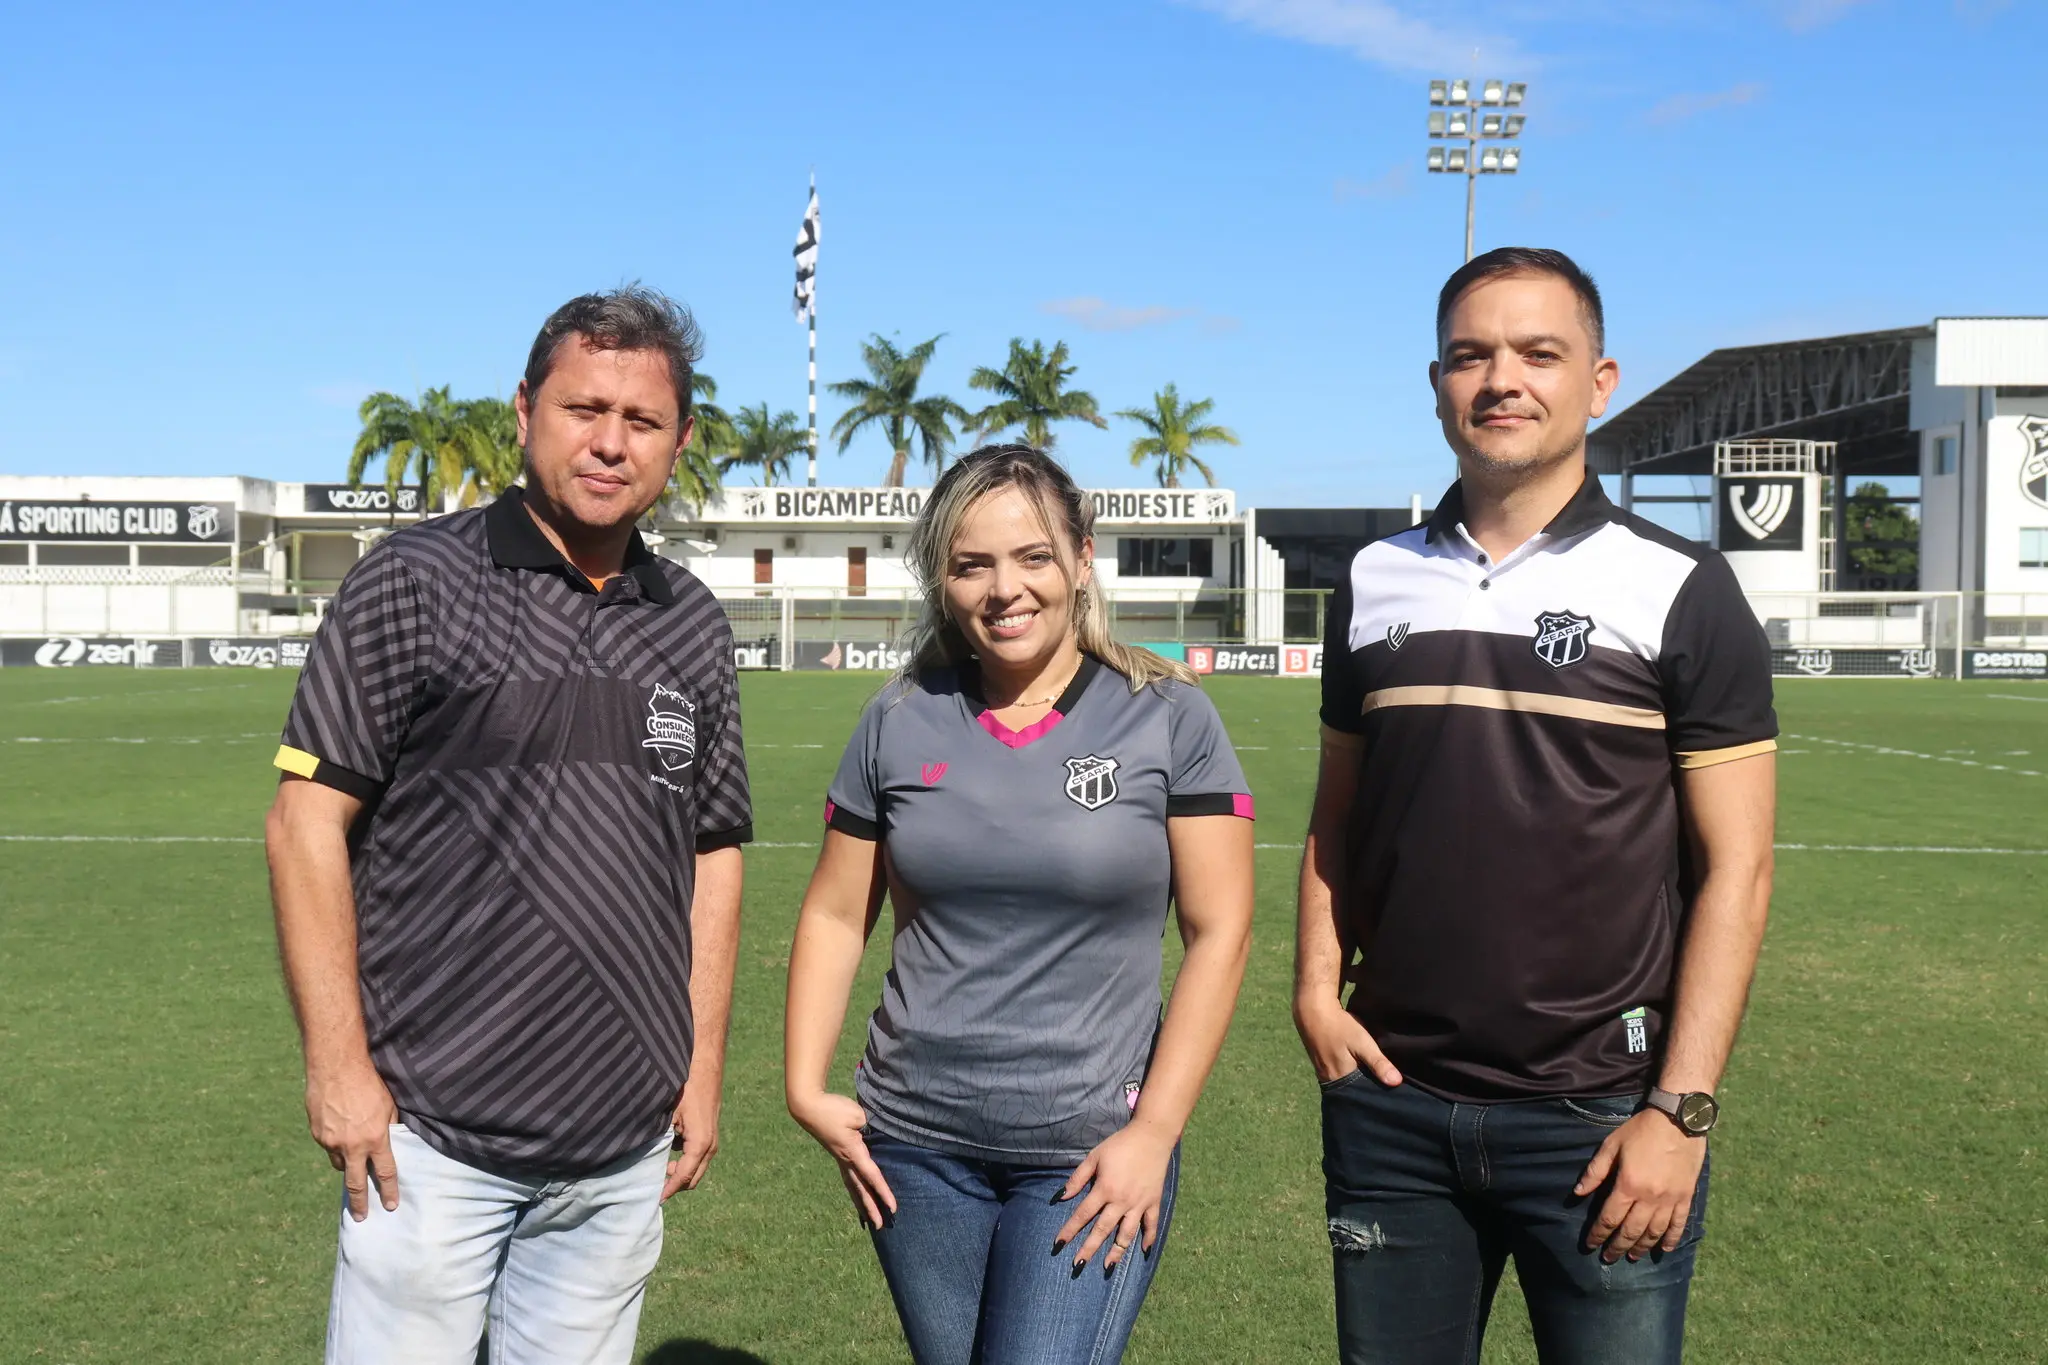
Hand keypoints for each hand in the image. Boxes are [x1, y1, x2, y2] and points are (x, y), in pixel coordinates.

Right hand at [306, 1059, 399, 1221]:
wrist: (335, 1067)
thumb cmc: (368, 1082)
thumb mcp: (388, 1105)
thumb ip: (389, 1127)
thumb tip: (391, 1140)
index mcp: (375, 1138)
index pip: (385, 1173)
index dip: (389, 1191)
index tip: (391, 1206)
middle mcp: (352, 1145)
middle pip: (355, 1183)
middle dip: (360, 1202)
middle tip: (362, 1217)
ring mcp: (331, 1141)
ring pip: (339, 1163)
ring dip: (346, 1165)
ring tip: (352, 1161)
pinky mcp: (317, 1134)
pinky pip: (328, 1147)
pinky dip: (335, 1145)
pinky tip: (339, 1133)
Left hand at [663, 1074, 722, 1199]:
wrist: (705, 1068)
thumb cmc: (687, 1089)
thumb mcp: (669, 1115)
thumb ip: (661, 1139)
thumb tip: (645, 1158)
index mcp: (700, 1145)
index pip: (684, 1177)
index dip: (669, 1189)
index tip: (655, 1199)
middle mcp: (710, 1147)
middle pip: (693, 1179)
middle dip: (675, 1185)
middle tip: (654, 1186)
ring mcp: (713, 1141)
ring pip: (697, 1168)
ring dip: (680, 1173)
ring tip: (659, 1168)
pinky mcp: (710, 1134)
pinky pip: (698, 1157)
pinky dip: (685, 1162)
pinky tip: (669, 1152)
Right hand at [788, 1090, 895, 1228]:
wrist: (809, 1107)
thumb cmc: (833, 1110)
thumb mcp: (856, 1116)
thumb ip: (869, 1129)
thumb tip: (874, 1138)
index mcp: (852, 1152)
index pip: (872, 1176)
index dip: (884, 1192)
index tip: (893, 1208)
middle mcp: (846, 1160)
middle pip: (861, 1189)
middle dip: (871, 1208)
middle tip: (881, 1226)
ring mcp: (840, 1159)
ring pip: (853, 1186)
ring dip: (861, 1203)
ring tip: (868, 1220)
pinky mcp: (837, 1154)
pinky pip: (849, 1176)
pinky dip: (855, 1189)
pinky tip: (857, 1194)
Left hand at [1054, 1120, 1175, 1272]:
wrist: (1151, 1136)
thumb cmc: (1120, 1145)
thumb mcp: (1095, 1156)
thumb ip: (1078, 1178)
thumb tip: (1061, 1196)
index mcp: (1105, 1189)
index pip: (1083, 1214)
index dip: (1069, 1230)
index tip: (1058, 1244)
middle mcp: (1121, 1201)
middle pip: (1102, 1230)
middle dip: (1089, 1249)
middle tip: (1077, 1266)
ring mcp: (1139, 1203)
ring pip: (1126, 1234)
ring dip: (1117, 1252)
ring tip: (1107, 1266)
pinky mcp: (1154, 1202)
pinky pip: (1151, 1224)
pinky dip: (1148, 1238)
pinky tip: (1144, 1250)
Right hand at [1292, 995, 1401, 1086]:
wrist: (1312, 1010)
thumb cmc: (1339, 1026)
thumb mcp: (1361, 1042)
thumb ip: (1378, 1062)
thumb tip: (1396, 1082)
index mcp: (1340, 1079)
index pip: (1362, 1096)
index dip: (1375, 1096)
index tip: (1390, 1095)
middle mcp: (1329, 1080)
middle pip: (1353, 1092)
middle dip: (1367, 1091)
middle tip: (1385, 1088)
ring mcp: (1323, 1072)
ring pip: (1345, 1084)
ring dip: (1357, 1082)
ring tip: (1374, 1079)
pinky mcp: (1321, 1064)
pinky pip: (1338, 1076)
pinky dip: (1348, 1075)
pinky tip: (1358, 1069)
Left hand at [1576, 1110, 1705, 1261]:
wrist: (1678, 1120)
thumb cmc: (1641, 1130)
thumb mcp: (1612, 1145)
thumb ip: (1595, 1171)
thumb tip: (1578, 1193)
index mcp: (1628, 1185)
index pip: (1610, 1218)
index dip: (1598, 1233)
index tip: (1590, 1245)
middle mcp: (1650, 1198)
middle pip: (1631, 1231)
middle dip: (1618, 1247)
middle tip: (1609, 1259)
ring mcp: (1670, 1200)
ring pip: (1654, 1232)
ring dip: (1642, 1247)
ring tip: (1632, 1257)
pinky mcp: (1686, 1197)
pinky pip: (1679, 1224)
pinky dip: (1671, 1239)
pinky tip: (1663, 1249)